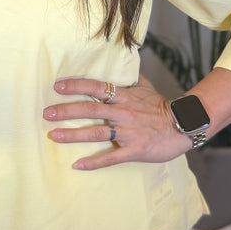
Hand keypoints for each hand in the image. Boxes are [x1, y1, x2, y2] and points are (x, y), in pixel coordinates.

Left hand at [43, 74, 190, 168]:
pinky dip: (93, 163)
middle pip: (90, 109)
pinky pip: (111, 157)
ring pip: (96, 133)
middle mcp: (122, 112)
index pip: (96, 87)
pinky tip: (77, 165)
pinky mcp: (134, 150)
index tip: (57, 86)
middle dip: (66, 111)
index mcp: (124, 96)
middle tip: (46, 113)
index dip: (76, 86)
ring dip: (73, 135)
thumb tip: (122, 64)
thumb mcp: (146, 87)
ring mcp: (127, 132)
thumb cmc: (162, 106)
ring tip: (53, 136)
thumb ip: (130, 79)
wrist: (184, 125)